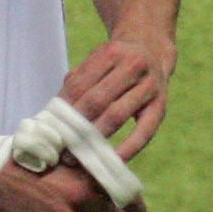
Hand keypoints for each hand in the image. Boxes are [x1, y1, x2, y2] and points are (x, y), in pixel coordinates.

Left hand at [60, 35, 175, 160]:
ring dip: (95, 137)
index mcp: (110, 52)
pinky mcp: (161, 105)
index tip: (51, 128)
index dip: (63, 107)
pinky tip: (114, 159)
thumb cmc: (115, 64)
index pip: (79, 84)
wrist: (152, 52)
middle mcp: (133, 65)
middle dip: (76, 125)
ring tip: (79, 155)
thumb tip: (54, 114)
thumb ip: (76, 81)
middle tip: (62, 147)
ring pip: (116, 115)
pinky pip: (144, 131)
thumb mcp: (97, 61)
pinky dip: (128, 147)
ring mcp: (149, 85)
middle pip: (97, 99)